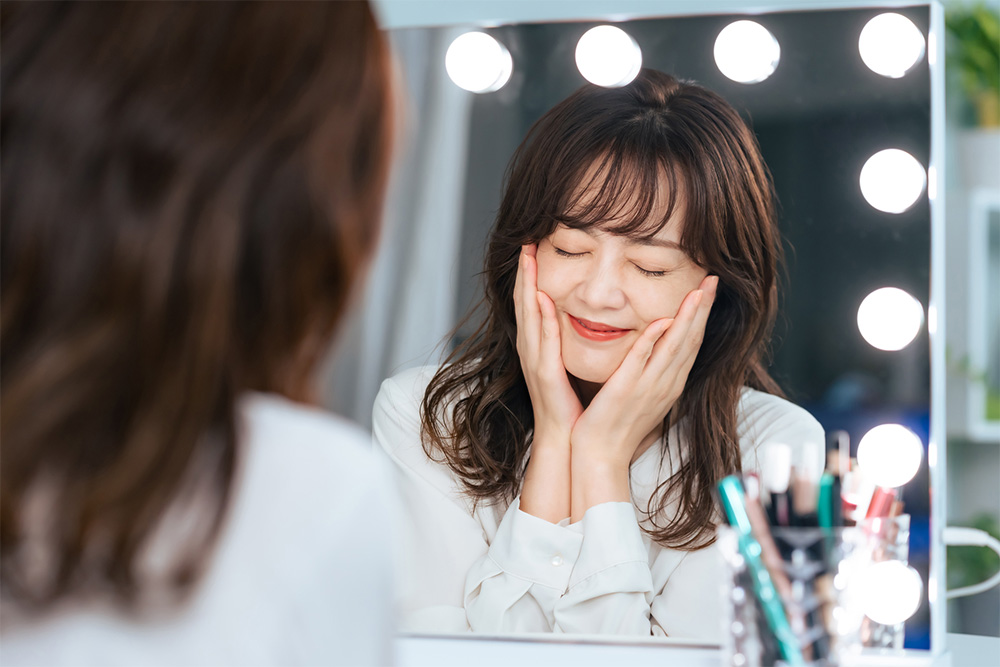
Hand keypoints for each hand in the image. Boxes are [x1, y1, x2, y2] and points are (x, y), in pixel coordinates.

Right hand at [513, 244, 582, 450]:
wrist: (565, 437)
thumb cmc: (569, 402)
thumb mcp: (565, 364)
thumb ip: (564, 340)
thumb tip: (570, 315)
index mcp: (538, 346)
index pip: (531, 302)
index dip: (529, 274)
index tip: (532, 247)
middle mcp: (531, 348)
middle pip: (524, 301)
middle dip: (524, 270)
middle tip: (525, 241)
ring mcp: (535, 360)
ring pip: (528, 315)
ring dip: (527, 285)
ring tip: (529, 258)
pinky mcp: (545, 374)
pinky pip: (543, 341)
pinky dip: (541, 319)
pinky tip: (543, 300)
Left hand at [569, 274, 718, 517]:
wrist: (602, 455)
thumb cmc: (618, 425)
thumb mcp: (642, 393)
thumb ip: (651, 369)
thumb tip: (658, 344)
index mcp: (670, 383)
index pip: (692, 342)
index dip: (702, 314)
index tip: (709, 288)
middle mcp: (666, 383)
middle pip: (690, 340)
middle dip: (703, 308)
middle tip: (714, 279)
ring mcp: (648, 387)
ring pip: (673, 347)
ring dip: (687, 319)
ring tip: (698, 291)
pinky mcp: (625, 390)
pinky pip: (641, 362)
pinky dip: (652, 342)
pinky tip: (661, 322)